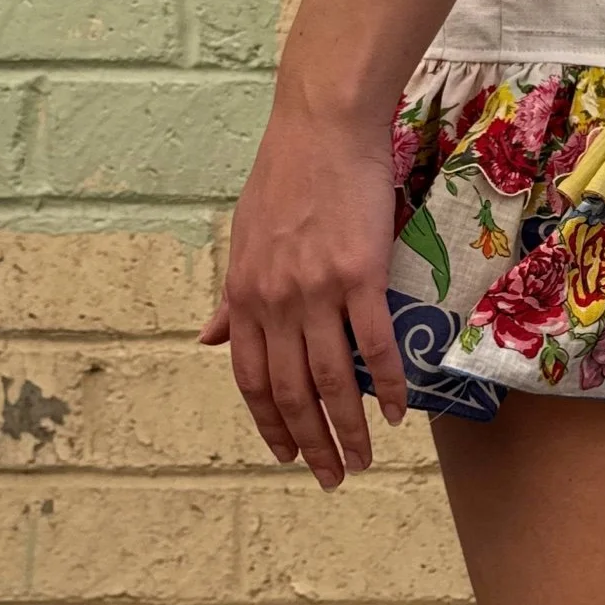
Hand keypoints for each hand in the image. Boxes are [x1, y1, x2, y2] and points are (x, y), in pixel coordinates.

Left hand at [202, 101, 407, 488]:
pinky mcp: (359, 276)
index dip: (269, 425)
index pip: (251, 379)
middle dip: (311, 444)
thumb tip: (209, 339)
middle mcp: (274, 301)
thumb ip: (232, 298)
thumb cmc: (285, 176)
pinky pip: (374, 346)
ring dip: (348, 430)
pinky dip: (385, 387)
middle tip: (331, 478)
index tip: (286, 456)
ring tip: (363, 461)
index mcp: (243, 295)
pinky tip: (395, 413)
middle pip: (290, 392)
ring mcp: (315, 291)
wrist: (322, 126)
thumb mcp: (243, 240)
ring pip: (331, 381)